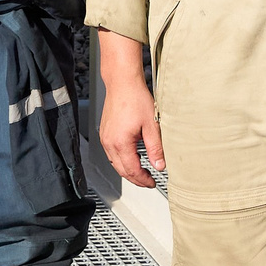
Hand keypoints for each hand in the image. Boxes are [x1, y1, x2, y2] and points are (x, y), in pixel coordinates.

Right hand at [95, 34, 165, 187]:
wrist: (122, 82)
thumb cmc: (135, 97)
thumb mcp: (151, 124)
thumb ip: (155, 148)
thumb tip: (160, 165)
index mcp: (120, 143)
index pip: (132, 170)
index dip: (143, 180)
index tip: (152, 182)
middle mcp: (109, 142)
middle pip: (121, 170)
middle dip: (135, 178)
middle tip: (148, 181)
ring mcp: (105, 137)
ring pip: (115, 163)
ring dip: (128, 170)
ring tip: (142, 171)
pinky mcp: (105, 132)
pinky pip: (112, 153)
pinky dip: (122, 160)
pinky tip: (132, 156)